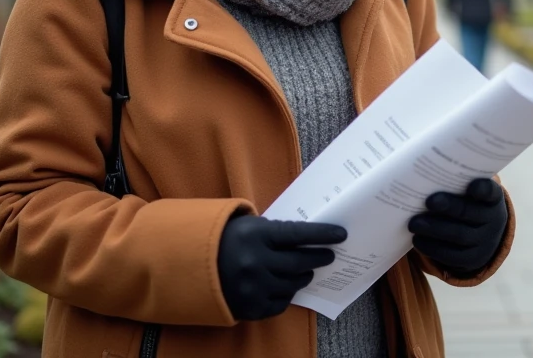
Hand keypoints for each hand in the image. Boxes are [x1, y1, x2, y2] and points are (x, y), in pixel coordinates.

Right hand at [216, 216, 345, 320]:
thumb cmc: (225, 240)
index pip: (298, 233)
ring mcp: (253, 287)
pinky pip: (280, 304)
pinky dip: (285, 294)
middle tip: (328, 256)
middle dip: (319, 258)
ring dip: (303, 276)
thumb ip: (276, 231)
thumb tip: (310, 236)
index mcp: (256, 235)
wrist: (191, 266)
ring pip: (293, 284)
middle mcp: (255, 261)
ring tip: (305, 271)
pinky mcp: (249, 307)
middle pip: (300, 261)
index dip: (322, 235)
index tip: (341, 235)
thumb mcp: (248, 225)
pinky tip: (285, 286)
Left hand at [408, 178, 506, 275]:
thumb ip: (455, 184)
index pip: (490, 192)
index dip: (482, 189)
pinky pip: (452, 256)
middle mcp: (492, 221)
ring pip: (459, 236)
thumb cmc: (467, 203)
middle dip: (449, 207)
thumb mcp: (469, 193)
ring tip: (414, 223)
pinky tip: (417, 240)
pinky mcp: (472, 259)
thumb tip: (420, 176)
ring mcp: (484, 242)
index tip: (471, 185)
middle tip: (428, 201)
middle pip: (470, 213)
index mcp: (493, 199)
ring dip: (434, 229)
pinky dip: (432, 248)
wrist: (483, 235)